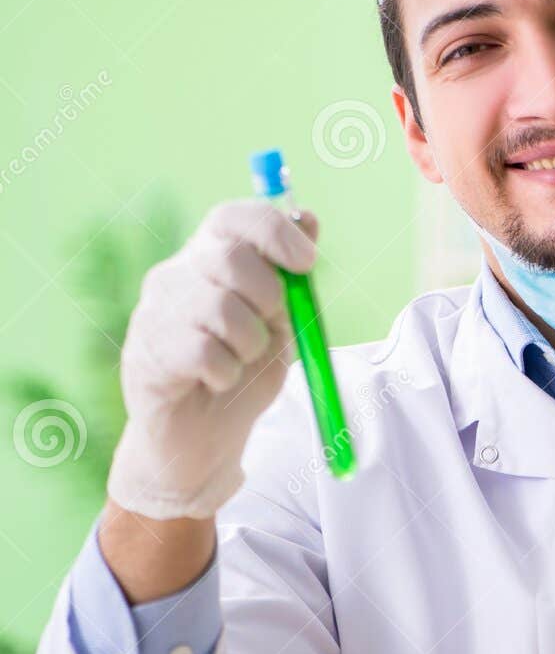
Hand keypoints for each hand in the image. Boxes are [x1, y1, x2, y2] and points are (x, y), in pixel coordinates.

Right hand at [107, 199, 318, 520]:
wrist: (204, 436)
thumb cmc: (246, 369)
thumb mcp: (284, 320)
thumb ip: (293, 276)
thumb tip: (310, 219)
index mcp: (211, 256)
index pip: (233, 217)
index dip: (274, 231)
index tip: (307, 261)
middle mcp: (176, 274)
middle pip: (230, 257)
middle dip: (269, 295)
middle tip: (271, 325)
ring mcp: (154, 311)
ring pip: (219, 307)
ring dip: (250, 342)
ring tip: (242, 358)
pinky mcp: (145, 352)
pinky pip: (203, 352)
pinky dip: (228, 372)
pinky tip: (218, 380)